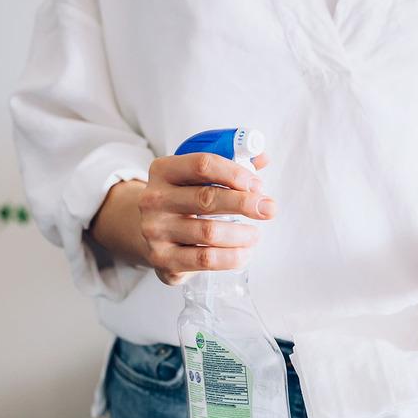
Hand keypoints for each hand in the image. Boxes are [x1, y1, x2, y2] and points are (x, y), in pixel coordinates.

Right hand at [91, 152, 275, 284]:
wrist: (148, 232)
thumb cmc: (183, 200)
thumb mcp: (197, 177)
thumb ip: (230, 164)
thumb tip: (262, 158)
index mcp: (163, 170)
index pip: (203, 165)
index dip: (235, 173)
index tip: (257, 185)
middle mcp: (154, 200)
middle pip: (207, 199)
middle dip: (245, 204)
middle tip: (269, 209)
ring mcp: (155, 231)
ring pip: (209, 232)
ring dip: (242, 234)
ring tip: (255, 235)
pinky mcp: (163, 260)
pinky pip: (206, 260)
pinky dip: (232, 257)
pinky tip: (244, 253)